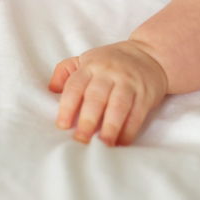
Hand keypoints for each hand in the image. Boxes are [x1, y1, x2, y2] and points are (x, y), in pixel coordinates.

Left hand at [48, 40, 167, 146]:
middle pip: (96, 97)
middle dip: (87, 120)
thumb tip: (51, 89)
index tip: (62, 125)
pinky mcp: (145, 94)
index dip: (67, 106)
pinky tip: (121, 142)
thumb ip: (65, 71)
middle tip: (80, 140)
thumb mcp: (86, 59)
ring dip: (110, 127)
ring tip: (103, 144)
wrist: (149, 54)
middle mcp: (109, 73)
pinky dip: (129, 129)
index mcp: (91, 65)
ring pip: (118, 105)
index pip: (75, 85)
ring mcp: (129, 83)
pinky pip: (137, 113)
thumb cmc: (110, 62)